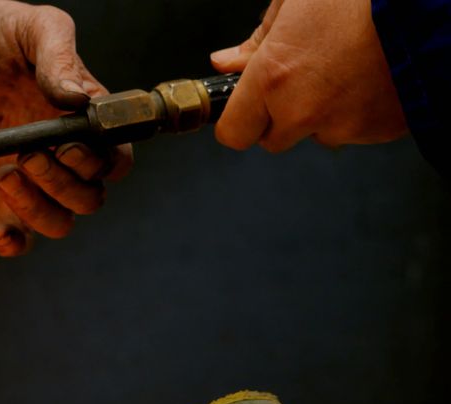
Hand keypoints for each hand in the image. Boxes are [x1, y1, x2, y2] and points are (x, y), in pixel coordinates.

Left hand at [0, 0, 132, 256]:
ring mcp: (30, 179)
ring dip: (39, 209)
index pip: (115, 159)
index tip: (69, 143)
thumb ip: (58, 55)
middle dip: (65, 184)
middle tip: (30, 154)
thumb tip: (78, 100)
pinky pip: (16, 237)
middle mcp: (62, 154)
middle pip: (90, 197)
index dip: (102, 161)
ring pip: (58, 221)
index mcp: (83, 119)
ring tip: (7, 172)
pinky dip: (11, 242)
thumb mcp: (30, 27)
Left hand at [211, 0, 406, 151]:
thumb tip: (226, 63)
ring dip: (323, 113)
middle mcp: (304, 110)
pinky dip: (358, 112)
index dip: (238, 121)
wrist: (428, 6)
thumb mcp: (294, 4)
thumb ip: (255, 41)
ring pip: (318, 134)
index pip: (234, 133)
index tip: (244, 110)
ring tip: (345, 69)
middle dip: (281, 116)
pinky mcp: (379, 131)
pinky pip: (356, 131)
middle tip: (303, 78)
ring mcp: (344, 125)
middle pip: (274, 140)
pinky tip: (369, 77)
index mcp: (273, 77)